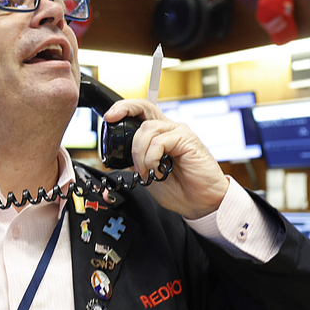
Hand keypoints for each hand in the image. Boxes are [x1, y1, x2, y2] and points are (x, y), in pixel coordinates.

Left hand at [104, 99, 228, 219]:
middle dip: (124, 108)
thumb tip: (118, 155)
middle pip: (145, 106)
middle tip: (111, 119)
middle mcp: (168, 129)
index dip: (123, 110)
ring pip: (147, 129)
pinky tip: (157, 169)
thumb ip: (134, 160)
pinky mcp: (187, 140)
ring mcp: (178, 133)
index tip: (108, 118)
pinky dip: (151, 157)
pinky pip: (160, 141)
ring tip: (144, 170)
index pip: (140, 113)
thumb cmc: (180, 189)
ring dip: (138, 152)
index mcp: (158, 135)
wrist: (201, 202)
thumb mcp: (147, 173)